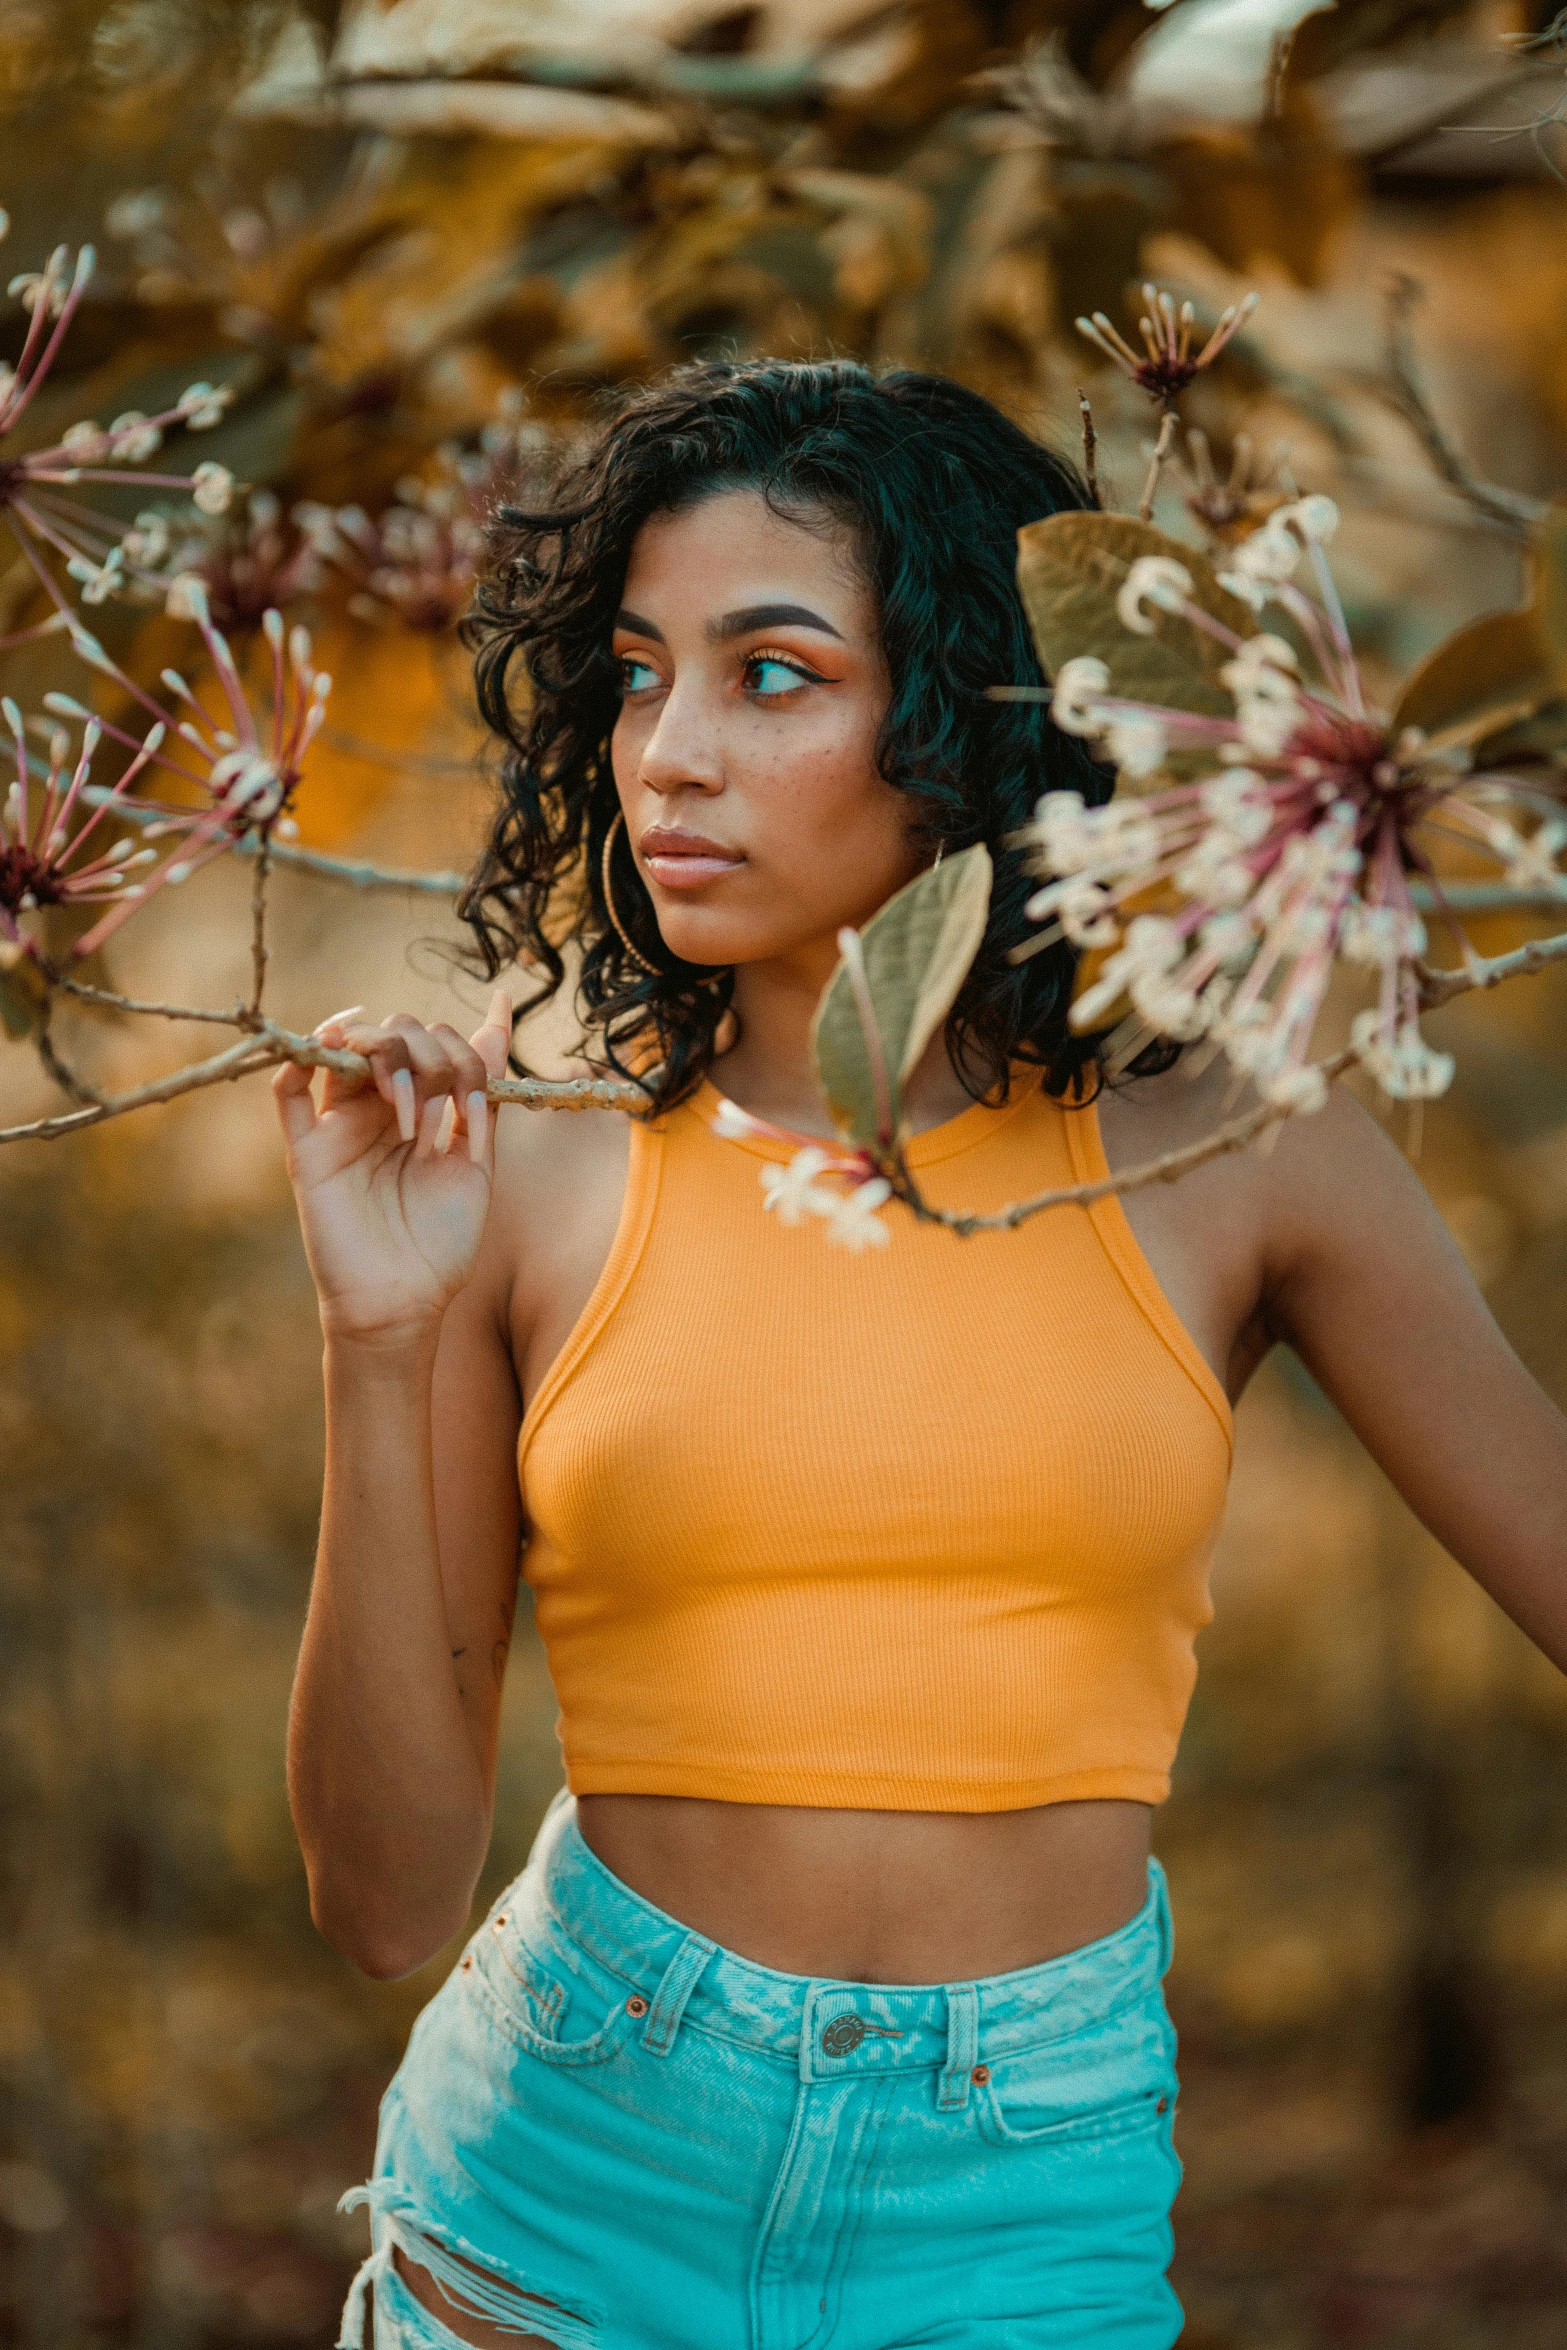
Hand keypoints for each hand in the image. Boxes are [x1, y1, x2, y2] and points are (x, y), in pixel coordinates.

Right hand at [272, 990, 514, 1346]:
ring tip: (409, 1109)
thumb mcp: (477, 1162)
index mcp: (418, 1110)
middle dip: (429, 1055)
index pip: (432, 1044)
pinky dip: (300, 1057)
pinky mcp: (307, 1152)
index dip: (462, 1046)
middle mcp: (375, 1109)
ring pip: (345, 1045)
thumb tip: (499, 1022)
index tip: (484, 1072)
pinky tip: (329, 1048)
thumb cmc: (440, 1243)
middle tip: (444, 1109)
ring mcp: (338, 1126)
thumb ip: (482, 1097)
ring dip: (386, 1055)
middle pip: (393, 1034)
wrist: (405, 1304)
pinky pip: (288, 1091)